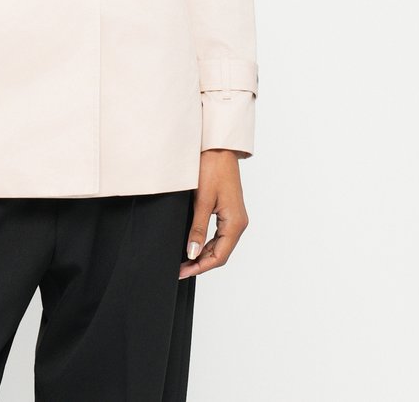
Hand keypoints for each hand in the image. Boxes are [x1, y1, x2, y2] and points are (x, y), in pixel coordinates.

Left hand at [179, 148, 248, 278]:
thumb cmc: (212, 169)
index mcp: (235, 222)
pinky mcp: (229, 210)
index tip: (182, 272)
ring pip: (220, 245)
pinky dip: (207, 243)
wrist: (218, 148)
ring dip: (204, 254)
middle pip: (221, 253)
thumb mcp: (202, 201)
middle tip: (180, 269)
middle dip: (200, 263)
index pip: (219, 256)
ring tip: (184, 260)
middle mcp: (239, 222)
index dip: (200, 266)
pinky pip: (220, 234)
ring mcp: (235, 217)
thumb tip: (191, 253)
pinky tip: (193, 244)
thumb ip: (197, 229)